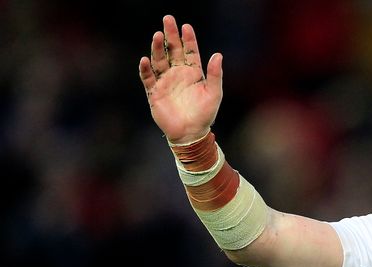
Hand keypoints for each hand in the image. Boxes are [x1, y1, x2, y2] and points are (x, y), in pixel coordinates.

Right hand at [139, 15, 222, 142]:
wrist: (191, 133)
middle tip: (168, 19)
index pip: (189, 51)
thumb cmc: (205, 114)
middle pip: (172, 50)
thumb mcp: (214, 93)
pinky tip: (145, 60)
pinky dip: (146, 69)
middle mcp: (178, 73)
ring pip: (159, 60)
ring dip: (157, 48)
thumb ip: (215, 74)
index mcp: (193, 72)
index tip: (186, 26)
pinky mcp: (154, 92)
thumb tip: (218, 54)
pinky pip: (148, 78)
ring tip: (157, 35)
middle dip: (170, 35)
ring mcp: (165, 81)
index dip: (188, 38)